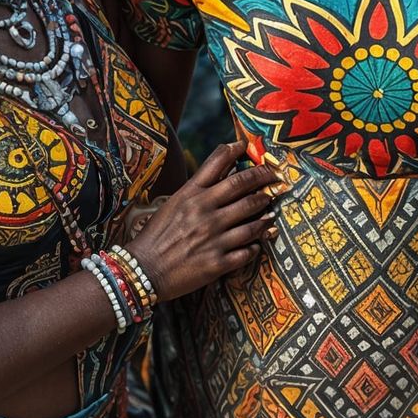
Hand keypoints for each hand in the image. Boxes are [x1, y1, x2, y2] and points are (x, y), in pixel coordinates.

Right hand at [126, 140, 281, 300]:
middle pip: (243, 187)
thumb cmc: (157, 236)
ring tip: (270, 212)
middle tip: (275, 177)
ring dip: (266, 215)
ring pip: (253, 221)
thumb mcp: (173, 204)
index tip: (249, 146)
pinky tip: (257, 243)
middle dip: (264, 179)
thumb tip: (222, 171)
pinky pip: (248, 251)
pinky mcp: (218, 262)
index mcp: (190, 196)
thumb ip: (197, 188)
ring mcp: (213, 238)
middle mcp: (204, 213)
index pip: (218, 165)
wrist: (143, 270)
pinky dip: (256, 246)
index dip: (237, 152)